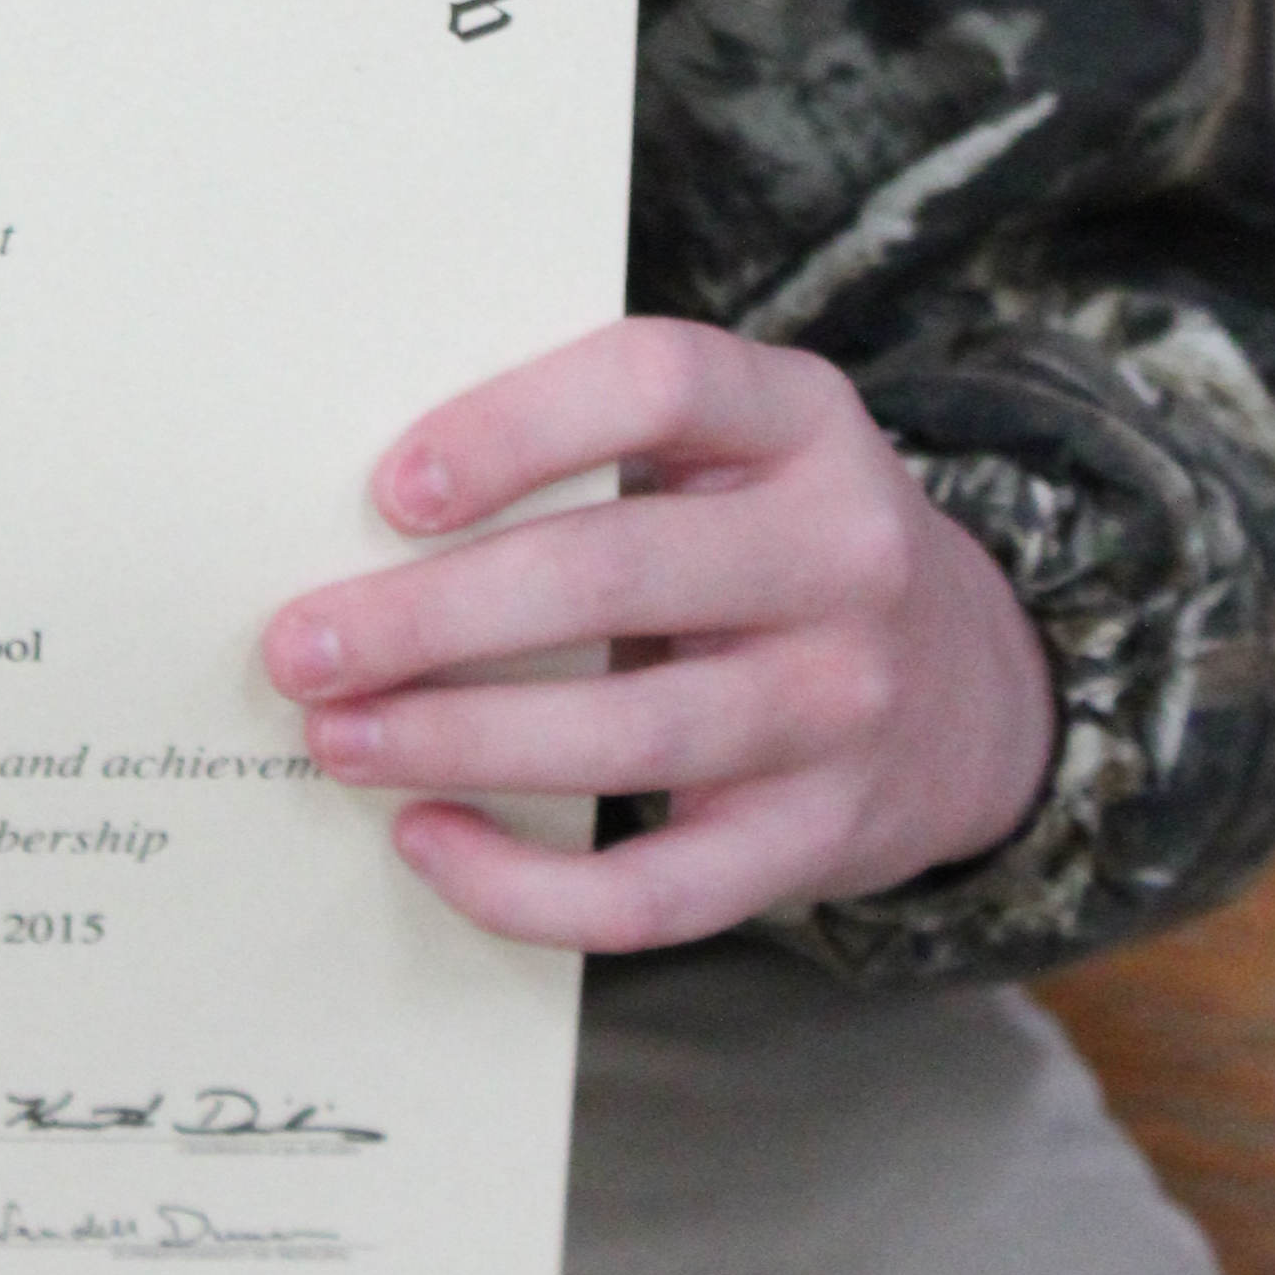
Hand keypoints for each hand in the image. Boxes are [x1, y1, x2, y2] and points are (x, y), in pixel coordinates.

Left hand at [259, 319, 1054, 953]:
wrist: (975, 692)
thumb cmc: (774, 543)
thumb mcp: (735, 452)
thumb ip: (600, 453)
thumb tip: (359, 517)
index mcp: (803, 420)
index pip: (657, 384)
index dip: (515, 429)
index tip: (389, 492)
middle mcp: (845, 555)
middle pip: (614, 577)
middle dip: (433, 618)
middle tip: (299, 646)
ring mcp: (843, 708)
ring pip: (629, 737)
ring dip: (457, 741)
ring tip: (335, 738)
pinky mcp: (821, 840)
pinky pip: (658, 890)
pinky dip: (526, 886)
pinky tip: (428, 841)